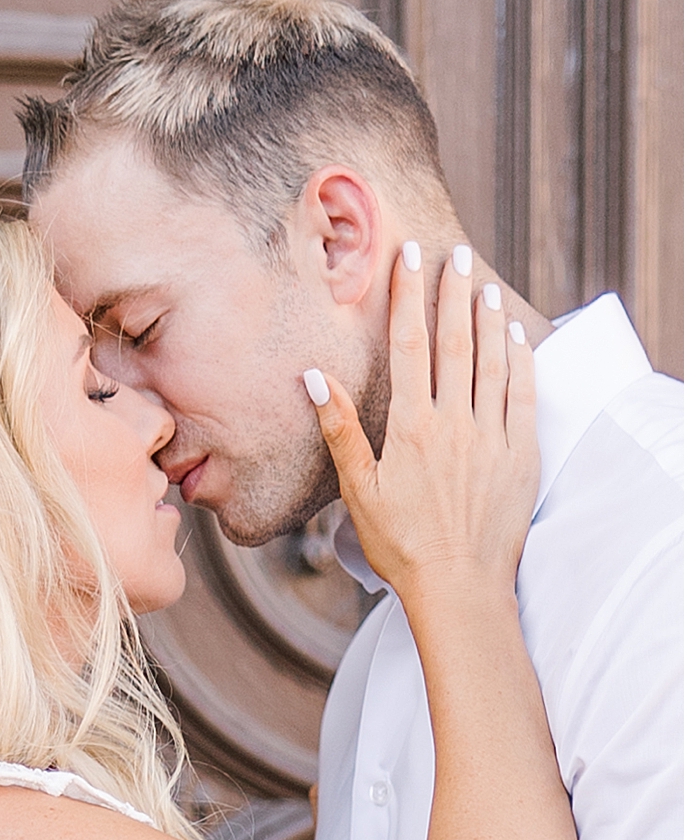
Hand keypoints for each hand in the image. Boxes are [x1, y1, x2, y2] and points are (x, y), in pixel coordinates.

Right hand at [306, 241, 537, 605]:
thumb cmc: (400, 543)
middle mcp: (456, 422)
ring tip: (483, 283)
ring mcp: (493, 436)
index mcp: (412, 427)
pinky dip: (522, 360)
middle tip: (457, 253)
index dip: (408, 298)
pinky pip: (525, 394)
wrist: (458, 586)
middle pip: (455, 342)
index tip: (409, 260)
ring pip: (494, 361)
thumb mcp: (357, 489)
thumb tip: (315, 378)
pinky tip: (517, 337)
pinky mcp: (521, 454)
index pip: (409, 346)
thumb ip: (340, 429)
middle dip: (453, 292)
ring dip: (488, 318)